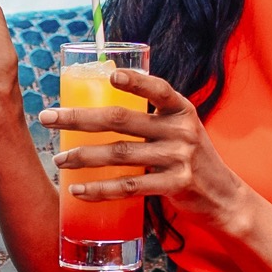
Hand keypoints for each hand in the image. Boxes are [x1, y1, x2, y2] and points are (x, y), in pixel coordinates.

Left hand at [42, 65, 250, 239]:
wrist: (223, 197)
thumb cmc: (190, 159)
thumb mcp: (180, 130)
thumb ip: (153, 118)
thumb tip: (99, 107)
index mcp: (181, 109)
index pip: (157, 88)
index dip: (134, 80)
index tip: (108, 73)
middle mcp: (181, 130)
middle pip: (122, 119)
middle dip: (79, 118)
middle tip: (47, 117)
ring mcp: (179, 158)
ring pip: (120, 154)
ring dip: (83, 157)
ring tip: (59, 160)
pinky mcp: (175, 186)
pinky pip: (130, 187)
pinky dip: (100, 190)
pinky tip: (79, 190)